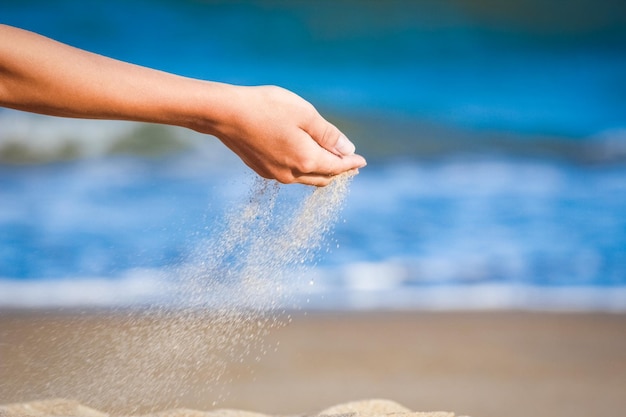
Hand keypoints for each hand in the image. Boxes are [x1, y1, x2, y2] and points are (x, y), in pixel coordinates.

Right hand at [195, 84, 366, 186]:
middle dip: (338, 170)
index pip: (337, 167)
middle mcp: (292, 174)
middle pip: (323, 177)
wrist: (225, 114)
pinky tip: (302, 158)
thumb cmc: (267, 108)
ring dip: (320, 171)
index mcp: (307, 160)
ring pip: (306, 178)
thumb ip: (328, 135)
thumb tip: (347, 150)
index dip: (351, 163)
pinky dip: (303, 168)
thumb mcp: (305, 115)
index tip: (362, 161)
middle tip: (349, 162)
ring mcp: (275, 174)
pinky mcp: (262, 169)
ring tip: (329, 161)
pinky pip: (290, 174)